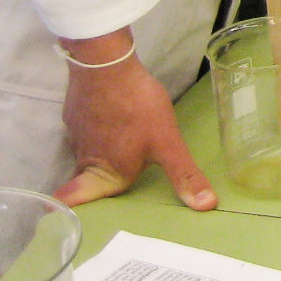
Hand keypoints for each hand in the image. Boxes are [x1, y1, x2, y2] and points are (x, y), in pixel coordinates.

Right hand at [53, 33, 215, 210]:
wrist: (106, 66)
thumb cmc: (137, 108)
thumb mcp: (167, 142)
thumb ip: (183, 174)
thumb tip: (206, 206)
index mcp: (107, 174)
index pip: (87, 202)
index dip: (82, 208)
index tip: (78, 214)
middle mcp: (86, 161)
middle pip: (86, 181)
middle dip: (94, 185)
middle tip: (107, 184)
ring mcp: (77, 136)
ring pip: (86, 155)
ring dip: (98, 156)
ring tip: (116, 152)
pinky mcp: (74, 115)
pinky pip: (84, 131)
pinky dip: (95, 131)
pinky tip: (109, 121)